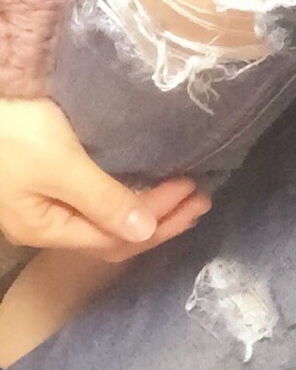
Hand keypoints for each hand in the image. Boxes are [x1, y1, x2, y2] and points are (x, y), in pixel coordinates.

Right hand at [0, 95, 209, 251]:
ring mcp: (47, 204)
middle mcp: (48, 224)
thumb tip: (145, 231)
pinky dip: (128, 196)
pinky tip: (148, 185)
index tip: (195, 192)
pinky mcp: (49, 180)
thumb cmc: (14, 132)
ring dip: (148, 209)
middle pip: (114, 236)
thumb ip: (102, 199)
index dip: (159, 219)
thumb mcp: (60, 165)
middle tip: (202, 199)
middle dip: (161, 220)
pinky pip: (98, 202)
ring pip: (107, 220)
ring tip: (186, 196)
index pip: (117, 237)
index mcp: (48, 228)